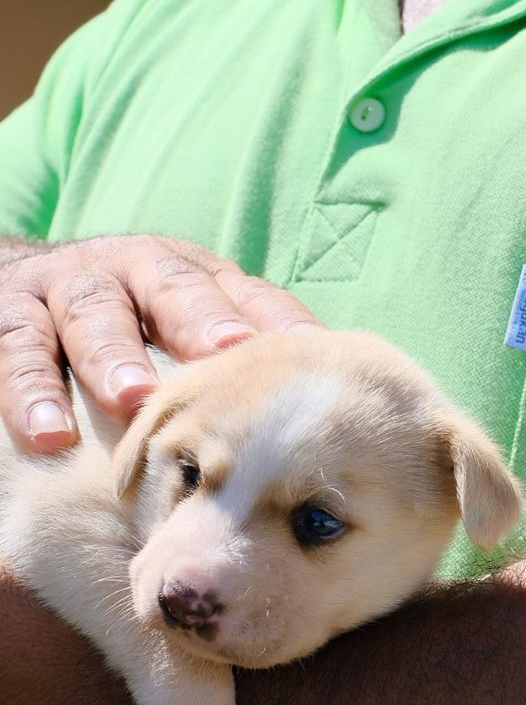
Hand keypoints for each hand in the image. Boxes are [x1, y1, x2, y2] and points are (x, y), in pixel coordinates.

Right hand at [0, 235, 320, 452]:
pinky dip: (31, 391)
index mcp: (192, 274)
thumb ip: (235, 355)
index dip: (278, 320)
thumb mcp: (183, 326)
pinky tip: (49, 435)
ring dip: (114, 355)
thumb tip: (314, 412)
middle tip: (228, 352)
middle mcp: (134, 269)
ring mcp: (69, 285)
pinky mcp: (8, 310)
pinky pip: (18, 348)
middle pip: (173, 287)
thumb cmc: (131, 326)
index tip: (311, 351)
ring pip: (94, 313)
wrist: (21, 281)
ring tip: (133, 398)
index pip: (245, 294)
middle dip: (201, 319)